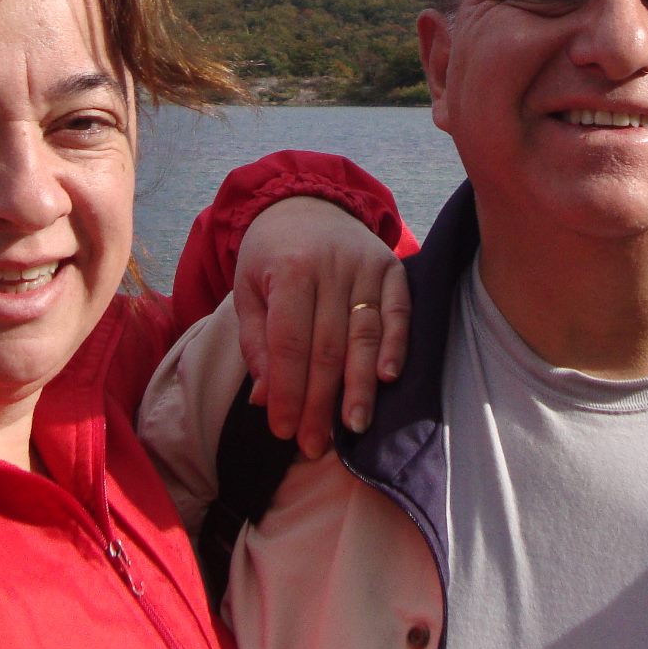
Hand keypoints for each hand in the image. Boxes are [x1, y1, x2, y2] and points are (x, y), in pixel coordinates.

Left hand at [234, 196, 410, 457]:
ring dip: (359, 385)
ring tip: (352, 426)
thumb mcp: (248, 289)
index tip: (284, 430)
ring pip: (365, 334)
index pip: (290, 342)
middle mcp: (331, 266)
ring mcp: (366, 265)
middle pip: (328, 346)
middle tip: (315, 444)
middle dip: (320, 401)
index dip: (288, 390)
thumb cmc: (271, 255)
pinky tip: (388, 379)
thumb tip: (267, 399)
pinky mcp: (393, 267)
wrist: (306, 204)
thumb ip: (256, 343)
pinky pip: (399, 312)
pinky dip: (396, 346)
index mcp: (290, 269)